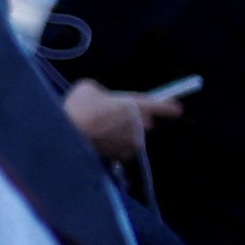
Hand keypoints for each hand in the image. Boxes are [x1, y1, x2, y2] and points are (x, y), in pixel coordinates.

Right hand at [63, 79, 185, 165]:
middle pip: (145, 122)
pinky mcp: (120, 156)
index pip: (160, 106)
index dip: (169, 106)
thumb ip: (103, 92)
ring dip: (123, 131)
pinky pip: (122, 147)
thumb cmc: (80, 108)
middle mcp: (140, 127)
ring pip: (133, 135)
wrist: (66, 136)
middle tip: (115, 113)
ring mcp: (131, 143)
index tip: (177, 109)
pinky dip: (114, 143)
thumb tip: (104, 99)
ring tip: (101, 127)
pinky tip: (98, 139)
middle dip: (135, 118)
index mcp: (136, 106)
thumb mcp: (89, 88)